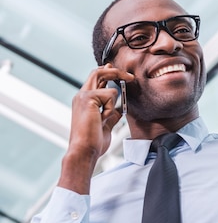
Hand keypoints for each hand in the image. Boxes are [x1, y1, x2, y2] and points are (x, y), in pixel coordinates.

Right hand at [58, 67, 133, 193]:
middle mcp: (81, 95)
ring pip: (105, 81)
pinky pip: (110, 95)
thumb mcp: (106, 125)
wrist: (84, 151)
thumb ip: (111, 115)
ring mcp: (83, 96)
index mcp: (84, 101)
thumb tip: (119, 109)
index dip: (108, 73)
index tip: (122, 74)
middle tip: (130, 77)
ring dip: (112, 100)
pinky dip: (110, 108)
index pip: (96, 79)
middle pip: (98, 72)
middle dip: (115, 71)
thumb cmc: (92, 142)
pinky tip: (102, 119)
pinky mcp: (88, 98)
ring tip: (104, 117)